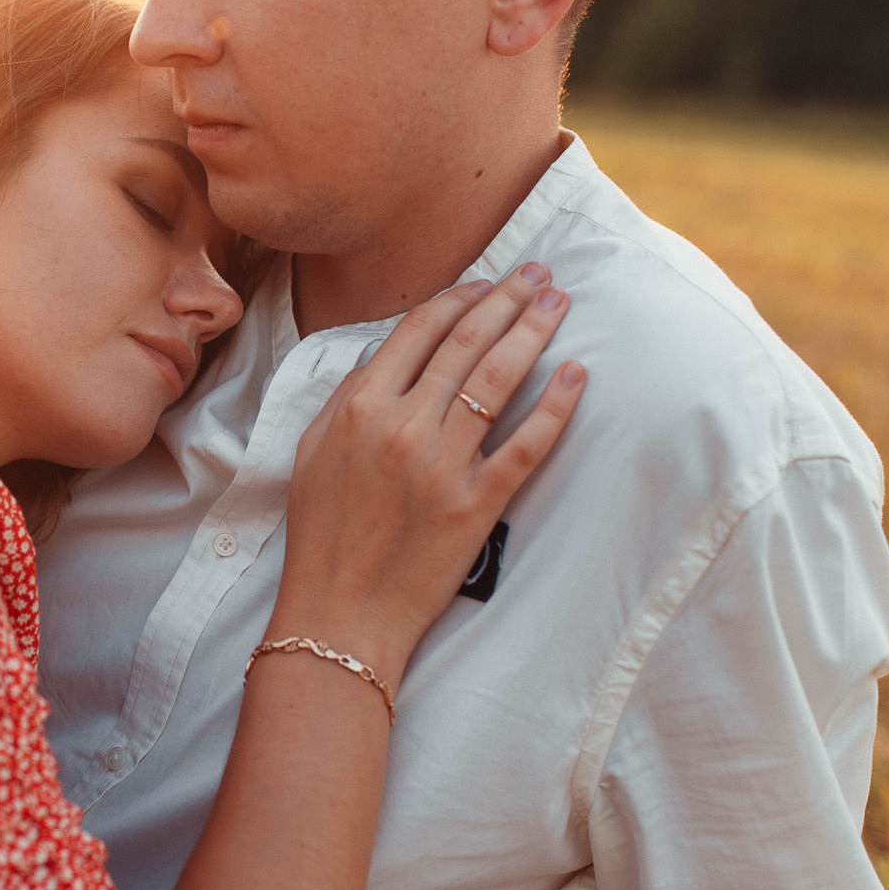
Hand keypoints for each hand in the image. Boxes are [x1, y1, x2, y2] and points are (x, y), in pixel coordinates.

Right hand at [276, 267, 583, 668]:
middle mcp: (402, 427)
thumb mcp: (312, 453)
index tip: (486, 282)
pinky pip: (527, 444)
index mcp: (359, 408)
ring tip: (559, 304)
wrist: (339, 614)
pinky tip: (576, 374)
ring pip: (499, 380)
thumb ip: (347, 397)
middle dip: (508, 300)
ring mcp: (443, 465)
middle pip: (466, 344)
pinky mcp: (477, 504)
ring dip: (534, 332)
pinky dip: (556, 405)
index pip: (418, 332)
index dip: (458, 298)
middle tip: (539, 274)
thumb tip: (387, 356)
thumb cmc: (321, 536)